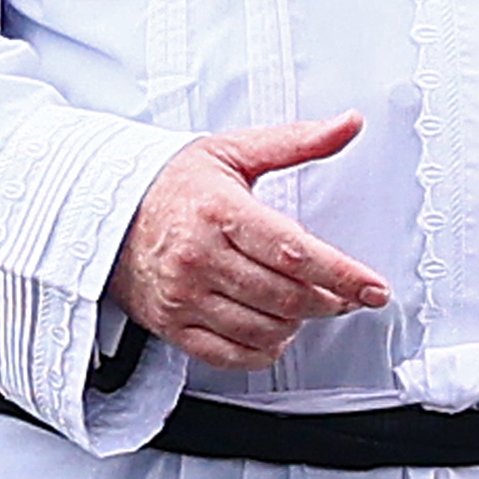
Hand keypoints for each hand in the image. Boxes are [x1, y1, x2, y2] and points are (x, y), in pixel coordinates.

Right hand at [111, 115, 390, 371]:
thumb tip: (348, 124)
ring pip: (264, 329)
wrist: (106, 211)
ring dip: (298, 324)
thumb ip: (297, 141)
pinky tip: (274, 330)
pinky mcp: (173, 324)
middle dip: (328, 301)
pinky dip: (264, 349)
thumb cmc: (174, 182)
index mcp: (220, 211)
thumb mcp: (234, 151)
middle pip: (285, 296)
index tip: (373, 289)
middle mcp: (199, 257)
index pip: (294, 252)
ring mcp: (184, 295)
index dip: (342, 274)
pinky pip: (232, 355)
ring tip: (305, 304)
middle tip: (344, 294)